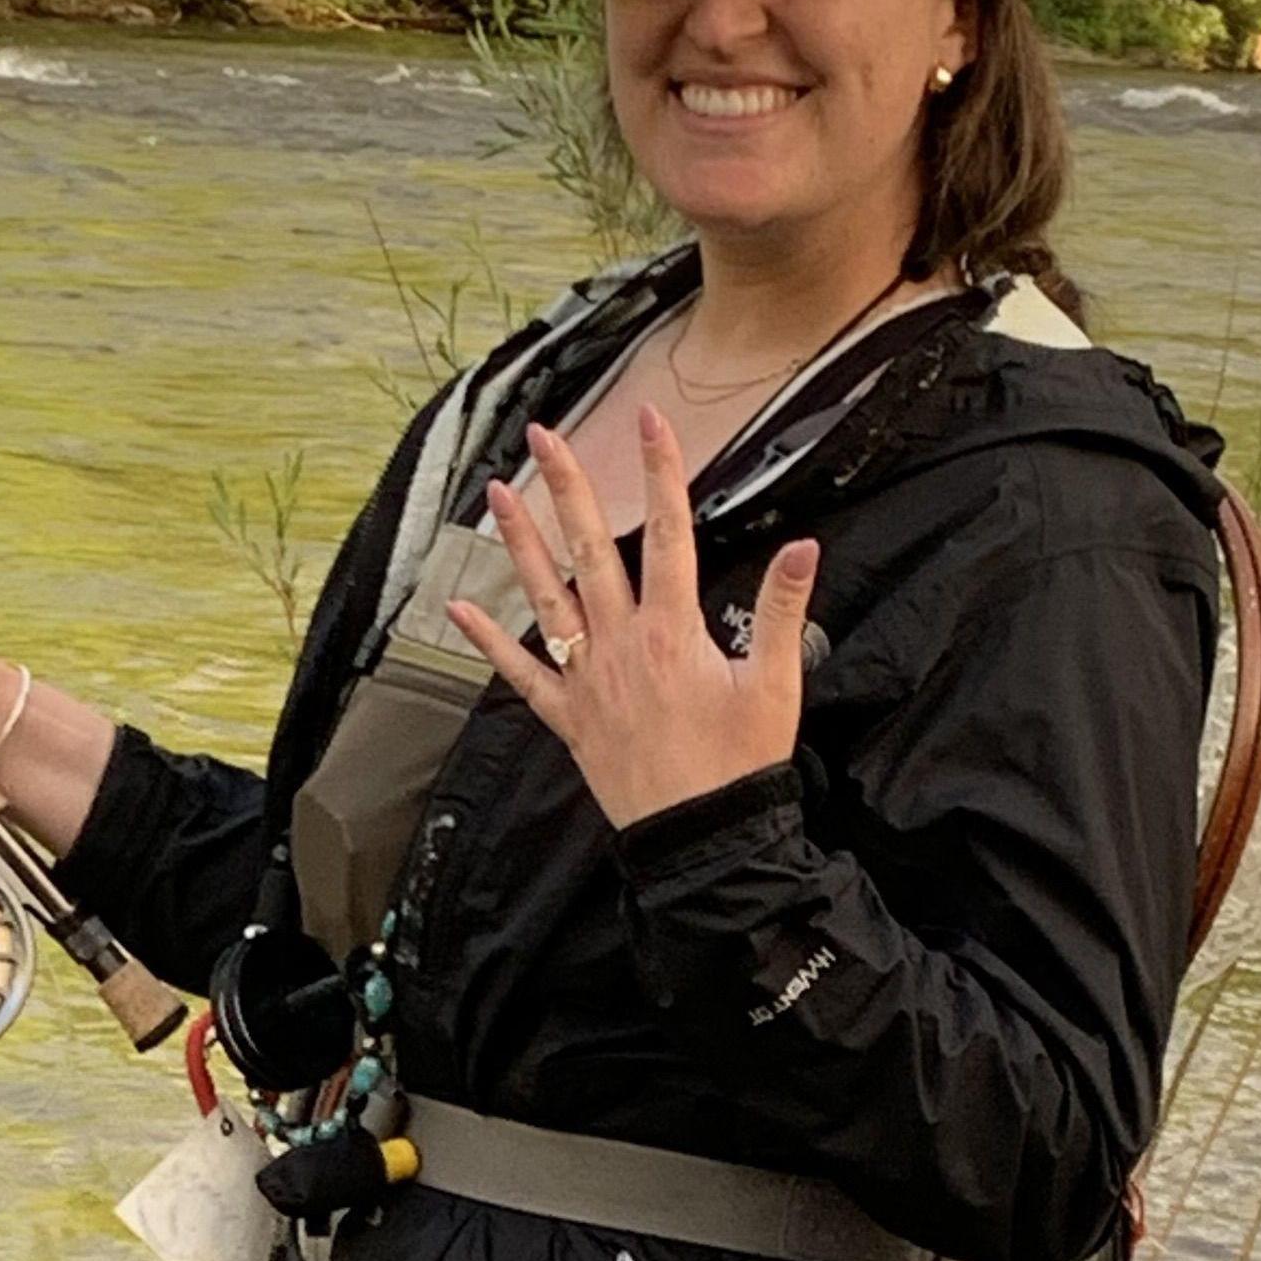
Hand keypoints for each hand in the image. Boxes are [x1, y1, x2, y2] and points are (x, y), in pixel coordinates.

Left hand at [447, 411, 817, 831]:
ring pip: (546, 598)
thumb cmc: (740, 766)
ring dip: (519, 543)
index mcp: (674, 631)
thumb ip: (781, 611)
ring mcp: (588, 680)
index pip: (668, 532)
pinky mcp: (568, 718)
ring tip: (496, 493)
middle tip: (544, 435)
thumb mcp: (775, 686)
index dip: (659, 471)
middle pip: (590, 549)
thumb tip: (802, 548)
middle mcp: (621, 645)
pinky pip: (521, 674)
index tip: (649, 422)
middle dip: (567, 486)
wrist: (700, 838)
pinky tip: (459, 606)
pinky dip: (489, 641)